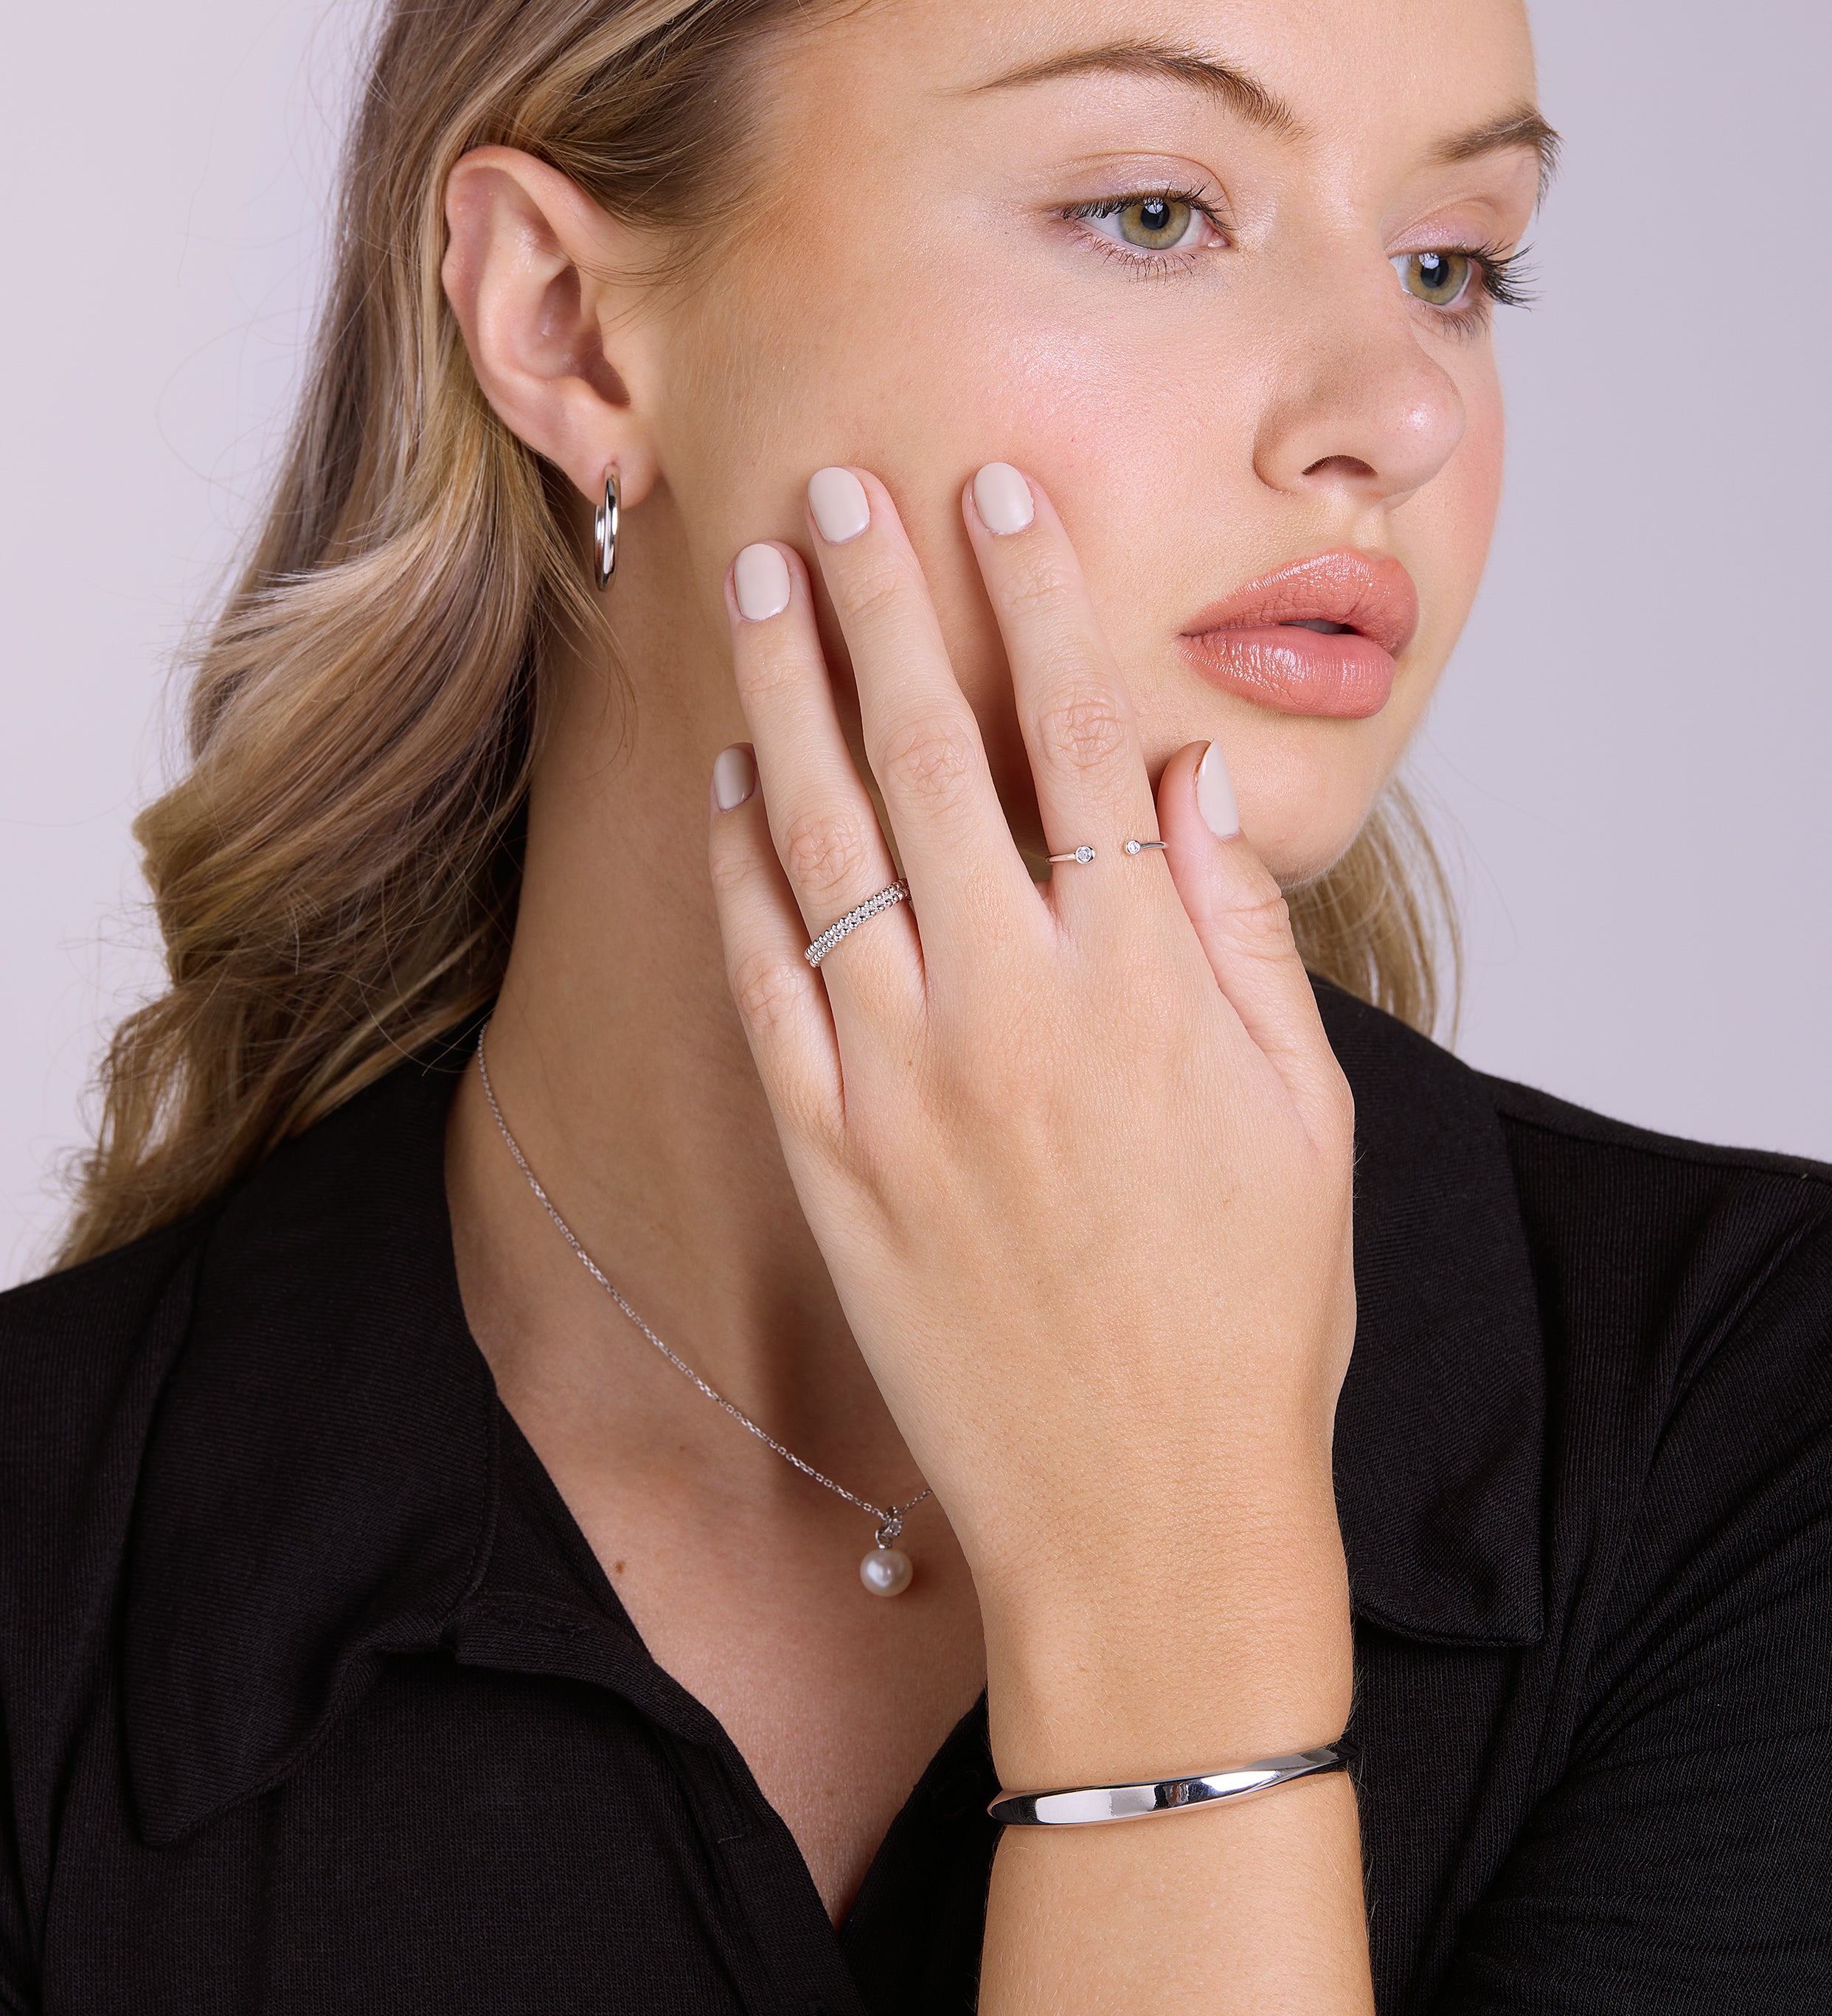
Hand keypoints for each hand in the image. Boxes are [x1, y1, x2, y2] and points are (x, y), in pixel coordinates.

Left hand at [707, 464, 1356, 1782]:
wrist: (1140, 1510)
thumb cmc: (1251, 1316)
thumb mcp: (1303, 1117)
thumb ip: (1237, 933)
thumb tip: (1183, 782)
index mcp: (1143, 976)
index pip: (1076, 736)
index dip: (1030, 599)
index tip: (992, 494)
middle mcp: (1011, 999)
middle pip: (932, 750)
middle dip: (880, 602)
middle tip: (836, 489)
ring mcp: (902, 1074)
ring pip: (826, 838)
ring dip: (789, 697)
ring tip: (758, 584)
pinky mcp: (826, 1151)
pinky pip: (766, 978)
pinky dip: (742, 872)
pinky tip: (728, 787)